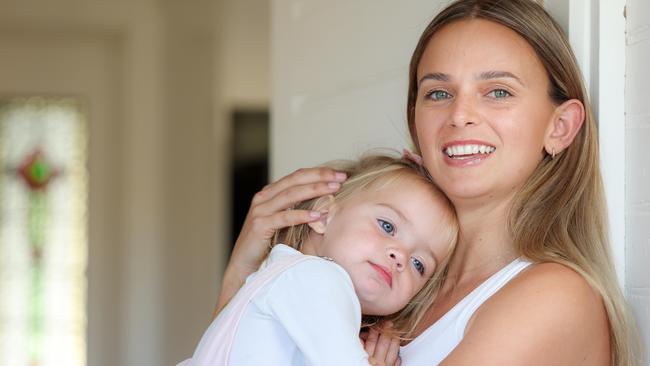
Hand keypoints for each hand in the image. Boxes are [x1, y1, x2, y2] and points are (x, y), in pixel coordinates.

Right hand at [213, 167, 346, 315]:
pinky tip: (318, 215)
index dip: (318, 172)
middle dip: (320, 177)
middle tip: (341, 177)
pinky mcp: (260, 226)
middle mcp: (263, 198)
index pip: (296, 176)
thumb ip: (297, 210)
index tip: (339, 174)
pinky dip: (302, 215)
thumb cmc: (267, 245)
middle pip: (295, 180)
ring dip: (315, 190)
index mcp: (270, 194)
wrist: (244, 266)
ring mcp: (260, 211)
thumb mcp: (283, 223)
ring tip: (334, 190)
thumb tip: (326, 203)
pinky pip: (284, 217)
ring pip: (291, 195)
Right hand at [363, 326, 401, 365]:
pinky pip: (397, 361)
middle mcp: (377, 363)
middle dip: (386, 332)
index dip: (374, 331)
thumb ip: (360, 348)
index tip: (376, 325)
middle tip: (389, 323)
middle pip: (383, 344)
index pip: (371, 341)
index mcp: (367, 359)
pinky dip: (398, 354)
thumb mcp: (359, 358)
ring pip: (393, 351)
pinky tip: (397, 348)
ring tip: (396, 333)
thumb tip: (361, 338)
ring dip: (395, 341)